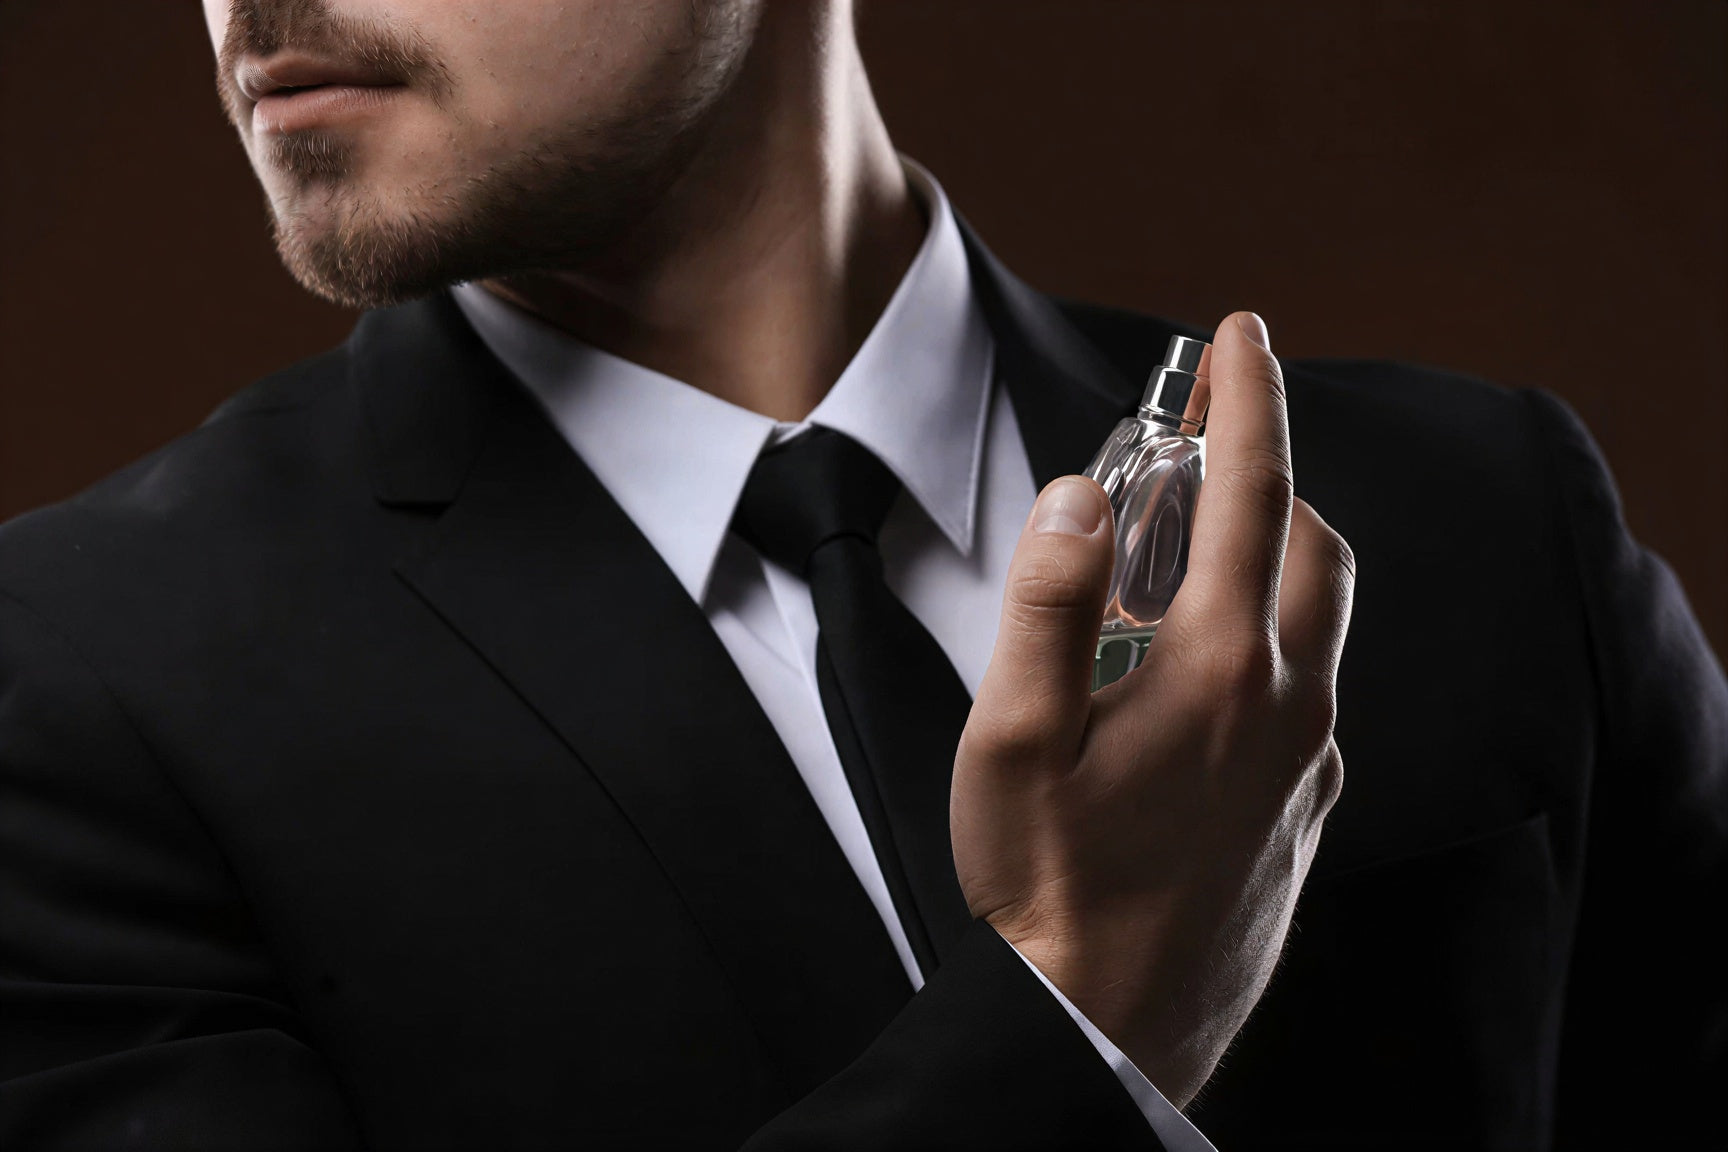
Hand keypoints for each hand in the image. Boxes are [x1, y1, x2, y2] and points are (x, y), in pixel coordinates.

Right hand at [951, 311, 1354, 1106]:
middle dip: (1271, 470)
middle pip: (1311, 543)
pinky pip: (1312, 691)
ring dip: (1275, 556)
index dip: (1249, 399)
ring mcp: (1309, 761)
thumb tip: (1081, 497)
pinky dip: (1274, 641)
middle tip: (1208, 444)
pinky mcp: (1307, 809)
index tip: (1245, 337)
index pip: (1251, 492)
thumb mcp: (1010, 737)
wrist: (1107, 1023)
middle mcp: (1288, 703)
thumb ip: (1046, 602)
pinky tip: (1204, 673)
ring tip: (1194, 553)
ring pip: (1321, 619)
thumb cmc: (1048, 884)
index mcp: (1216, 666)